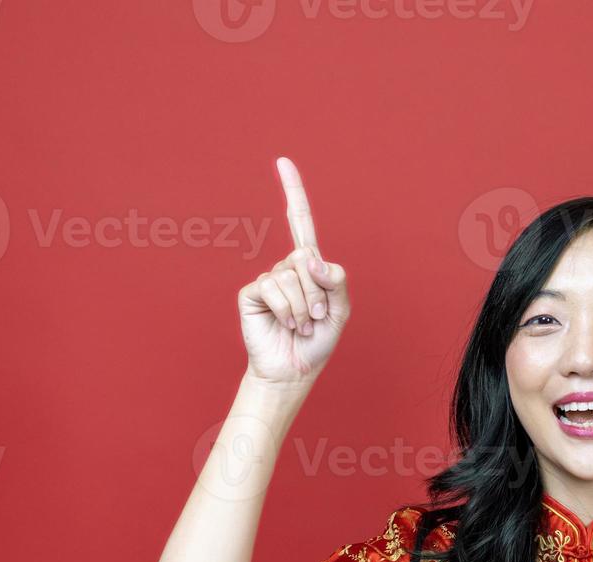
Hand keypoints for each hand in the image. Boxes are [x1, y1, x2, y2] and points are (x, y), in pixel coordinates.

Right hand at [238, 157, 351, 383]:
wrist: (293, 369)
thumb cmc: (317, 342)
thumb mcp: (340, 311)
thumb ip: (335, 281)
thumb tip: (310, 258)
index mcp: (308, 267)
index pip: (300, 223)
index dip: (293, 192)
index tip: (282, 161)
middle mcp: (286, 267)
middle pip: (307, 259)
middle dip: (318, 293)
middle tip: (316, 319)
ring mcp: (267, 279)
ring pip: (292, 276)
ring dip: (305, 307)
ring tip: (301, 326)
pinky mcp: (252, 292)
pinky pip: (273, 288)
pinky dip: (287, 310)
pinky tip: (285, 324)